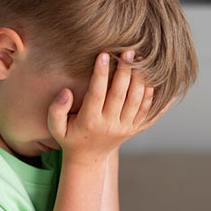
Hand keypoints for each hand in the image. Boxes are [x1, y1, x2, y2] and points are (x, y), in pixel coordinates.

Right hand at [47, 50, 161, 164]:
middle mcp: (109, 125)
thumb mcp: (55, 127)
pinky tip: (155, 78)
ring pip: (137, 101)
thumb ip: (56, 109)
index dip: (100, 73)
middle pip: (121, 94)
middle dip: (125, 71)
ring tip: (141, 60)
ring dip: (140, 80)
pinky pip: (148, 111)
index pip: (97, 93)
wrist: (89, 159)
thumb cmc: (70, 137)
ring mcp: (125, 128)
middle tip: (129, 51)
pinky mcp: (135, 129)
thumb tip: (66, 91)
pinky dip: (152, 95)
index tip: (103, 54)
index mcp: (90, 121)